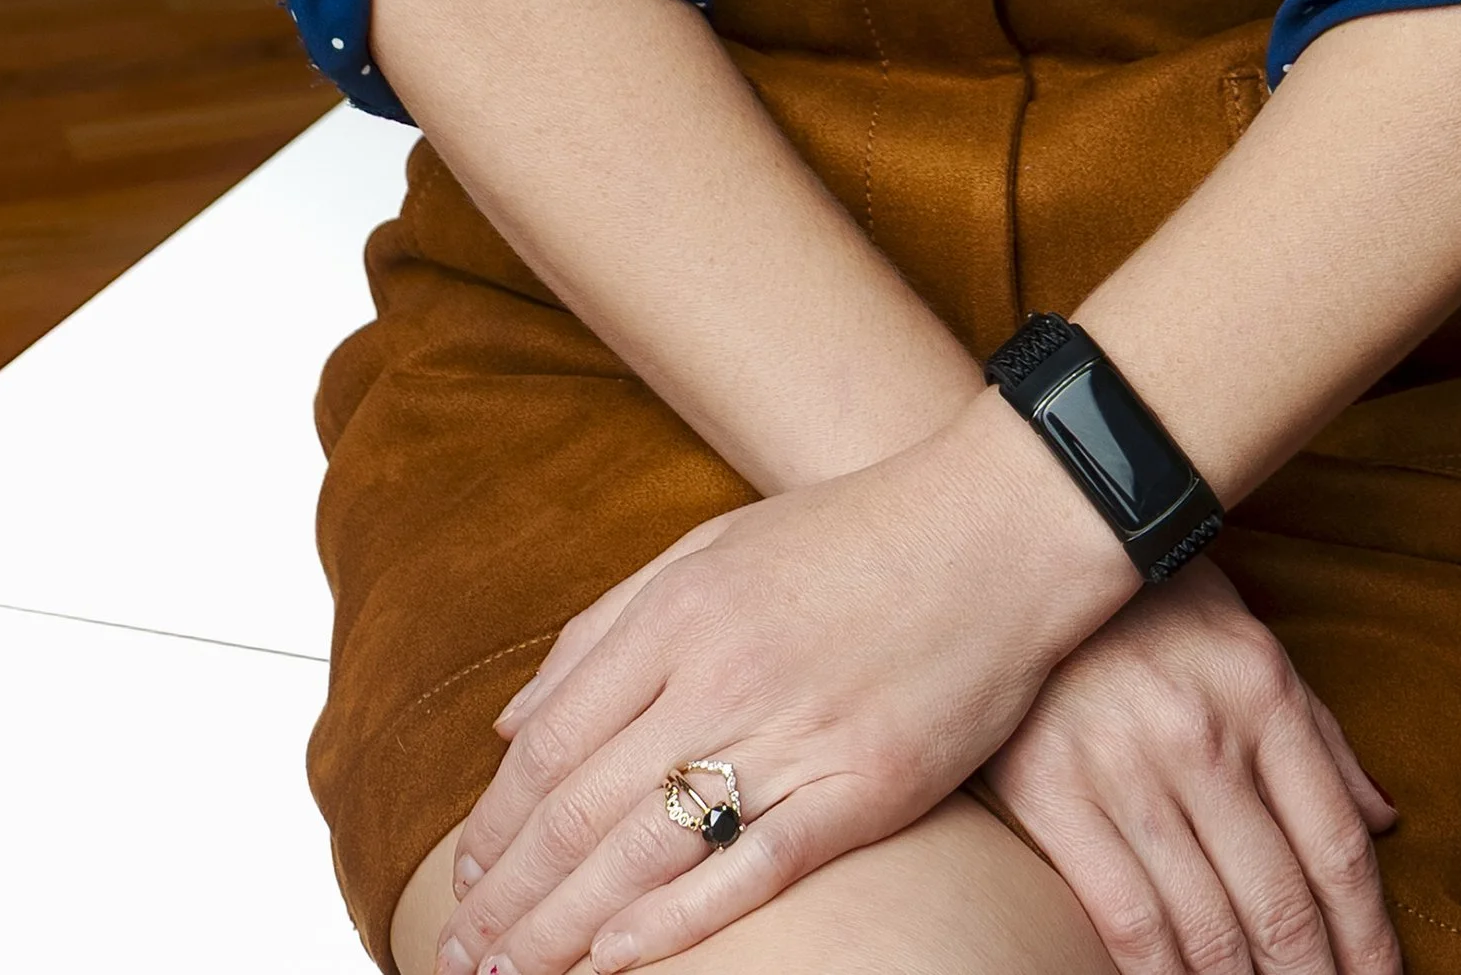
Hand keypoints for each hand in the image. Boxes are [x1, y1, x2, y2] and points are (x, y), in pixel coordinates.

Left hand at [436, 392, 1134, 974]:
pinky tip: (618, 960)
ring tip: (515, 974)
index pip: (551, 744)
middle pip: (580, 813)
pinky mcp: (861, 789)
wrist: (997, 529)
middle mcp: (718, 677)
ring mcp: (792, 737)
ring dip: (565, 928)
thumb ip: (606, 626)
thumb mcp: (712, 546)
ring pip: (646, 857)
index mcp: (676, 614)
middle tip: (462, 957)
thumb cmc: (852, 534)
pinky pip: (751, 871)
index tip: (464, 880)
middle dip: (509, 900)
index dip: (495, 824)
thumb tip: (514, 718)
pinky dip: (677, 925)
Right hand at [977, 559, 1400, 974]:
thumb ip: (1318, 735)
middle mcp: (1204, 734)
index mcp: (1263, 692)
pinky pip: (1128, 921)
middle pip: (1280, 903)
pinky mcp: (1055, 795)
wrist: (1020, 554)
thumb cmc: (1151, 608)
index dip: (1369, 936)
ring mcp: (1127, 768)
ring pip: (1209, 928)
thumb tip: (1383, 820)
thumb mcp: (1249, 644)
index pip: (1336, 847)